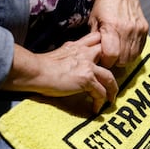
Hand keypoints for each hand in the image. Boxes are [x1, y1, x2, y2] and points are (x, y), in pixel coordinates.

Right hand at [3, 32, 117, 112]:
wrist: (36, 71)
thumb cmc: (40, 65)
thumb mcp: (58, 53)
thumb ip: (68, 53)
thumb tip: (69, 59)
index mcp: (77, 46)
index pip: (96, 39)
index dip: (103, 46)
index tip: (105, 58)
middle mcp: (85, 53)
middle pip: (109, 55)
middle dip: (114, 66)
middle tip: (112, 80)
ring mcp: (88, 66)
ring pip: (109, 77)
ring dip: (112, 89)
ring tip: (110, 99)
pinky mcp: (87, 79)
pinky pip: (100, 93)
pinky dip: (99, 102)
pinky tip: (95, 109)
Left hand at [88, 0, 148, 67]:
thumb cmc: (104, 3)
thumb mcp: (93, 21)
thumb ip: (94, 41)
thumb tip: (95, 57)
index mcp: (112, 27)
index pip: (111, 56)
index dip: (105, 61)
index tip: (102, 59)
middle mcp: (127, 30)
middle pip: (122, 60)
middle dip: (114, 62)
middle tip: (108, 56)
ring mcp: (138, 30)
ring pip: (131, 58)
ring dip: (123, 58)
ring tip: (116, 51)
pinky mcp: (144, 30)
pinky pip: (139, 51)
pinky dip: (131, 53)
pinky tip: (124, 47)